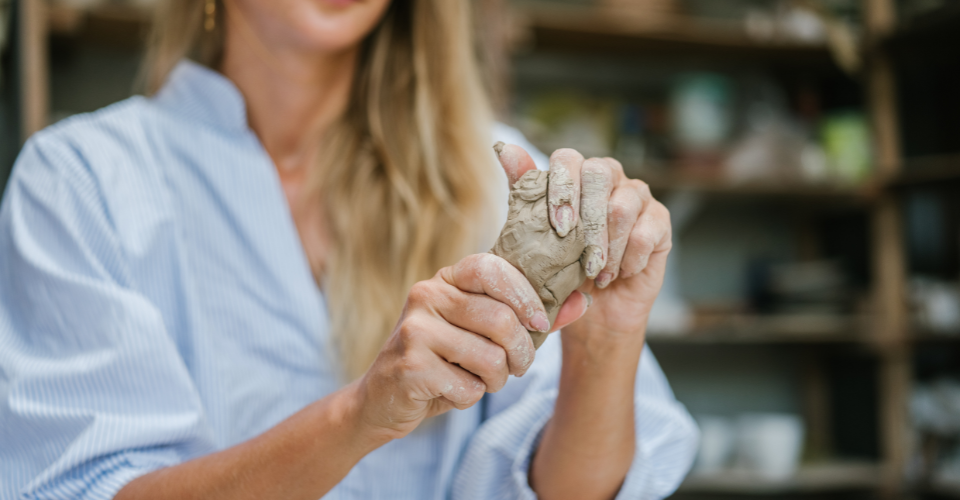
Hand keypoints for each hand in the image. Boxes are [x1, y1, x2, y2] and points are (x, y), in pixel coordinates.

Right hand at [354, 253, 590, 439]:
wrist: (383, 399)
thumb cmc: (443, 361)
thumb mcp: (484, 334)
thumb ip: (530, 316)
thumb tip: (583, 300)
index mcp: (445, 280)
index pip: (493, 268)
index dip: (524, 295)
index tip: (539, 323)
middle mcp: (426, 295)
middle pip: (500, 319)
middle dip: (521, 353)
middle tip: (519, 367)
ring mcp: (414, 329)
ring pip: (489, 357)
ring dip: (496, 380)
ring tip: (484, 381)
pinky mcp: (410, 365)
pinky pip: (467, 387)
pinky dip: (470, 397)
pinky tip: (452, 392)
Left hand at [496, 145, 671, 342]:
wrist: (595, 309)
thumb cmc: (563, 269)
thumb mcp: (536, 235)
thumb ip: (524, 192)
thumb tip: (504, 148)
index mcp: (576, 174)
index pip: (568, 158)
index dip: (562, 187)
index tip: (558, 226)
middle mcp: (609, 177)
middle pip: (599, 174)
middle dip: (586, 220)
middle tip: (578, 256)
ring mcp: (637, 196)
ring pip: (623, 206)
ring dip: (605, 248)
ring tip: (595, 273)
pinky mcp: (660, 220)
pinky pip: (646, 233)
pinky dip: (628, 260)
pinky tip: (618, 274)